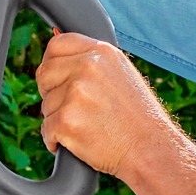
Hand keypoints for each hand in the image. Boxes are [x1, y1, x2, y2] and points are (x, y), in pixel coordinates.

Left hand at [36, 33, 195, 194]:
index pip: (56, 46)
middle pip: (44, 73)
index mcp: (101, 52)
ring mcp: (76, 92)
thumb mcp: (121, 74)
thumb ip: (91, 60)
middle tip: (69, 109)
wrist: (151, 151)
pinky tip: (75, 143)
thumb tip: (55, 43)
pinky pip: (46, 129)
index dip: (51, 64)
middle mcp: (88, 67)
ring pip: (46, 104)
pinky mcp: (67, 119)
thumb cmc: (138, 118)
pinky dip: (54, 140)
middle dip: (50, 93)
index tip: (54, 80)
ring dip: (57, 120)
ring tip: (86, 128)